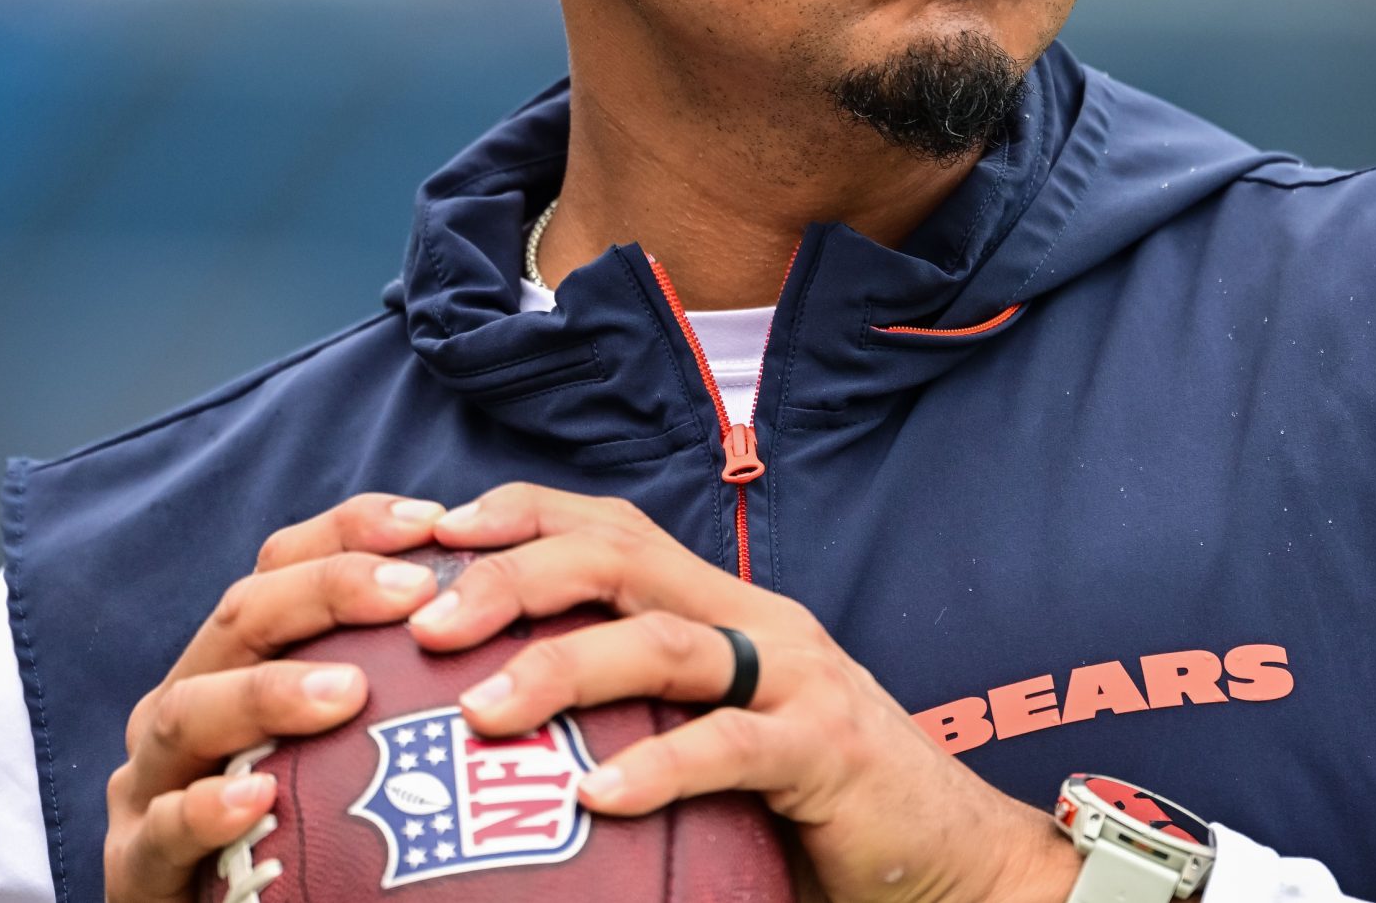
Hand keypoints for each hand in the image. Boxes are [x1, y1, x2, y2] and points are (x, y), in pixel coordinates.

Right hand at [101, 492, 452, 901]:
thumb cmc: (308, 831)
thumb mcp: (350, 745)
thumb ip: (401, 689)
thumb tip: (515, 633)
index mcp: (236, 660)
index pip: (284, 565)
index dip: (354, 530)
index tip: (436, 521)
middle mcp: (187, 701)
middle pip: (242, 617)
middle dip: (326, 590)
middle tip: (415, 591)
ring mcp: (151, 782)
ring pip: (187, 711)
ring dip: (269, 693)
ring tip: (349, 691)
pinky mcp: (133, 865)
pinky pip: (162, 831)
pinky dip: (203, 810)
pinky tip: (255, 798)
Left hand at [421, 483, 1078, 902]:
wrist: (952, 859)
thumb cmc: (809, 808)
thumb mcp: (713, 737)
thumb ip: (632, 716)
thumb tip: (489, 737)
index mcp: (720, 605)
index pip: (607, 525)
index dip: (517, 516)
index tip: (424, 533)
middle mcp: (756, 618)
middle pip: (619, 557)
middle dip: (513, 576)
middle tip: (425, 623)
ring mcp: (797, 677)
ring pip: (664, 640)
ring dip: (562, 665)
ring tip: (480, 711)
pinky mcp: (828, 748)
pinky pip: (731, 746)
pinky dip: (658, 765)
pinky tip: (594, 796)